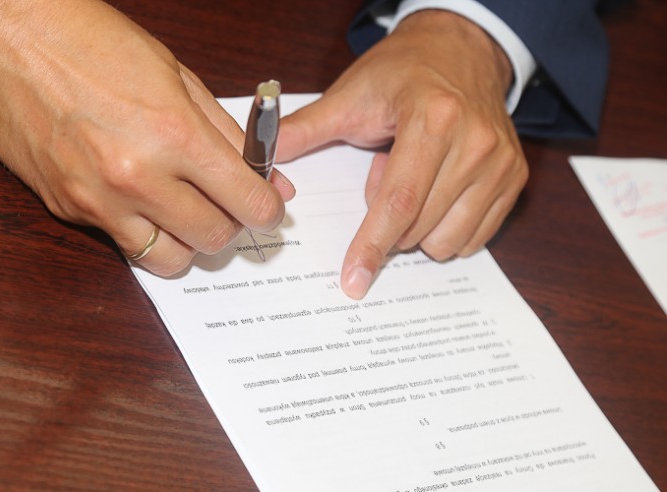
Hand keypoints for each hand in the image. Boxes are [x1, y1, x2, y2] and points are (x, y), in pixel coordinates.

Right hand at [0, 0, 293, 274]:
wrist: (6, 36)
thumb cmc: (91, 42)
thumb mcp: (178, 78)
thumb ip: (230, 136)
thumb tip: (269, 179)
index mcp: (174, 134)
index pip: (247, 202)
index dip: (269, 210)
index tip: (269, 206)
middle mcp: (137, 176)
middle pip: (214, 238)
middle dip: (231, 223)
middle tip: (226, 201)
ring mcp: (99, 199)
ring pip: (172, 259)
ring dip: (190, 240)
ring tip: (186, 210)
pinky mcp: (69, 209)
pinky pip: (126, 244)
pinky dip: (146, 232)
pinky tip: (143, 202)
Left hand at [277, 10, 527, 298]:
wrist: (460, 50)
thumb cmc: (404, 72)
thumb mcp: (351, 94)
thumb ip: (306, 129)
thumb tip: (262, 156)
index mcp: (434, 119)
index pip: (399, 202)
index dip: (371, 246)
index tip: (353, 279)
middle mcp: (476, 143)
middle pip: (419, 227)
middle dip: (387, 225)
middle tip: (384, 174)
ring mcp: (501, 163)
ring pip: (447, 240)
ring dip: (418, 229)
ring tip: (415, 178)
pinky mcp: (515, 178)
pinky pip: (473, 237)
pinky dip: (445, 229)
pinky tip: (438, 189)